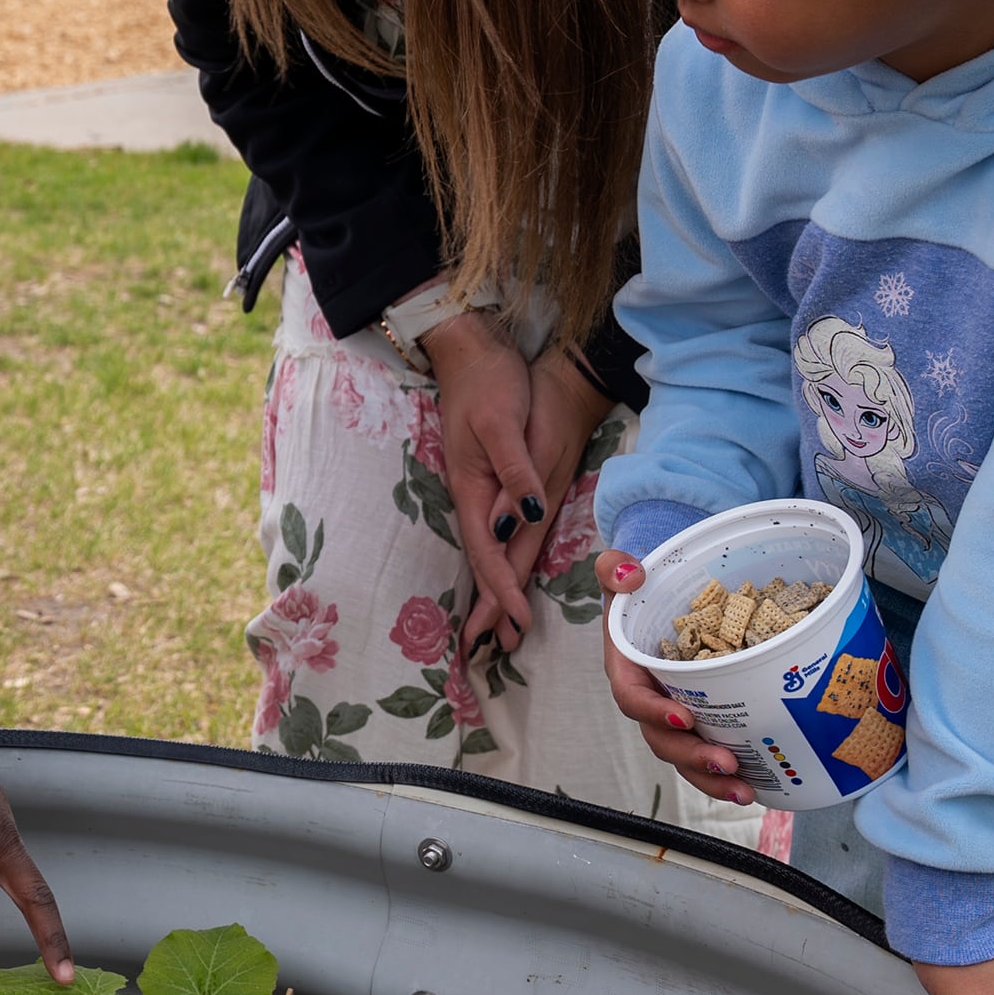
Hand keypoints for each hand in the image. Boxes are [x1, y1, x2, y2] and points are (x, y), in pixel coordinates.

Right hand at [470, 345, 612, 654]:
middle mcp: (475, 495)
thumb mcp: (501, 422)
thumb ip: (512, 471)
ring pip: (489, 550)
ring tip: (501, 626)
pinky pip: (496, 533)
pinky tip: (504, 571)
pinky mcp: (492, 478)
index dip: (501, 591)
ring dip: (495, 589)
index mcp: (473, 487)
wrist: (473, 348)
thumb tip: (520, 520)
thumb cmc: (488, 380)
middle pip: (483, 561)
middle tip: (497, 647)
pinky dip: (501, 561)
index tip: (514, 625)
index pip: (487, 553)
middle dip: (489, 605)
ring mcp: (482, 488)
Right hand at [598, 551, 752, 802]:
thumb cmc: (644, 590)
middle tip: (726, 762)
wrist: (663, 601)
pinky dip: (726, 774)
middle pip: (661, 739)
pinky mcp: (700, 721)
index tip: (685, 717)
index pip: (632, 699)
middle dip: (692, 756)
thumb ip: (614, 567)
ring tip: (745, 790)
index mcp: (627, 670)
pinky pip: (707, 752)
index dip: (654, 712)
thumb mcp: (621, 573)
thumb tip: (632, 575)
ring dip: (711, 778)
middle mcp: (649, 701)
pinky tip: (758, 785)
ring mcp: (674, 715)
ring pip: (685, 756)